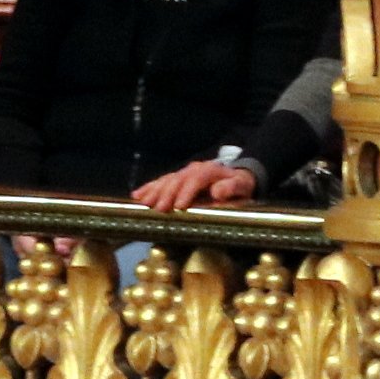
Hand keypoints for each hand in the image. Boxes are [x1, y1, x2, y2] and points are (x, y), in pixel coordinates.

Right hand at [132, 160, 263, 211]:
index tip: (179, 206)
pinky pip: (161, 182)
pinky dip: (149, 188)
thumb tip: (218, 192)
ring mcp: (184, 173)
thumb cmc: (239, 186)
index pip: (197, 178)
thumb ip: (232, 187)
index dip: (187, 191)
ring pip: (167, 180)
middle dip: (167, 194)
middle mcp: (194, 169)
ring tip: (144, 204)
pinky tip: (137, 196)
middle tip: (159, 209)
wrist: (236, 179)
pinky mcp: (176, 179)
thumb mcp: (242, 186)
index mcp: (211, 170)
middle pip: (178, 179)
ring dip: (155, 192)